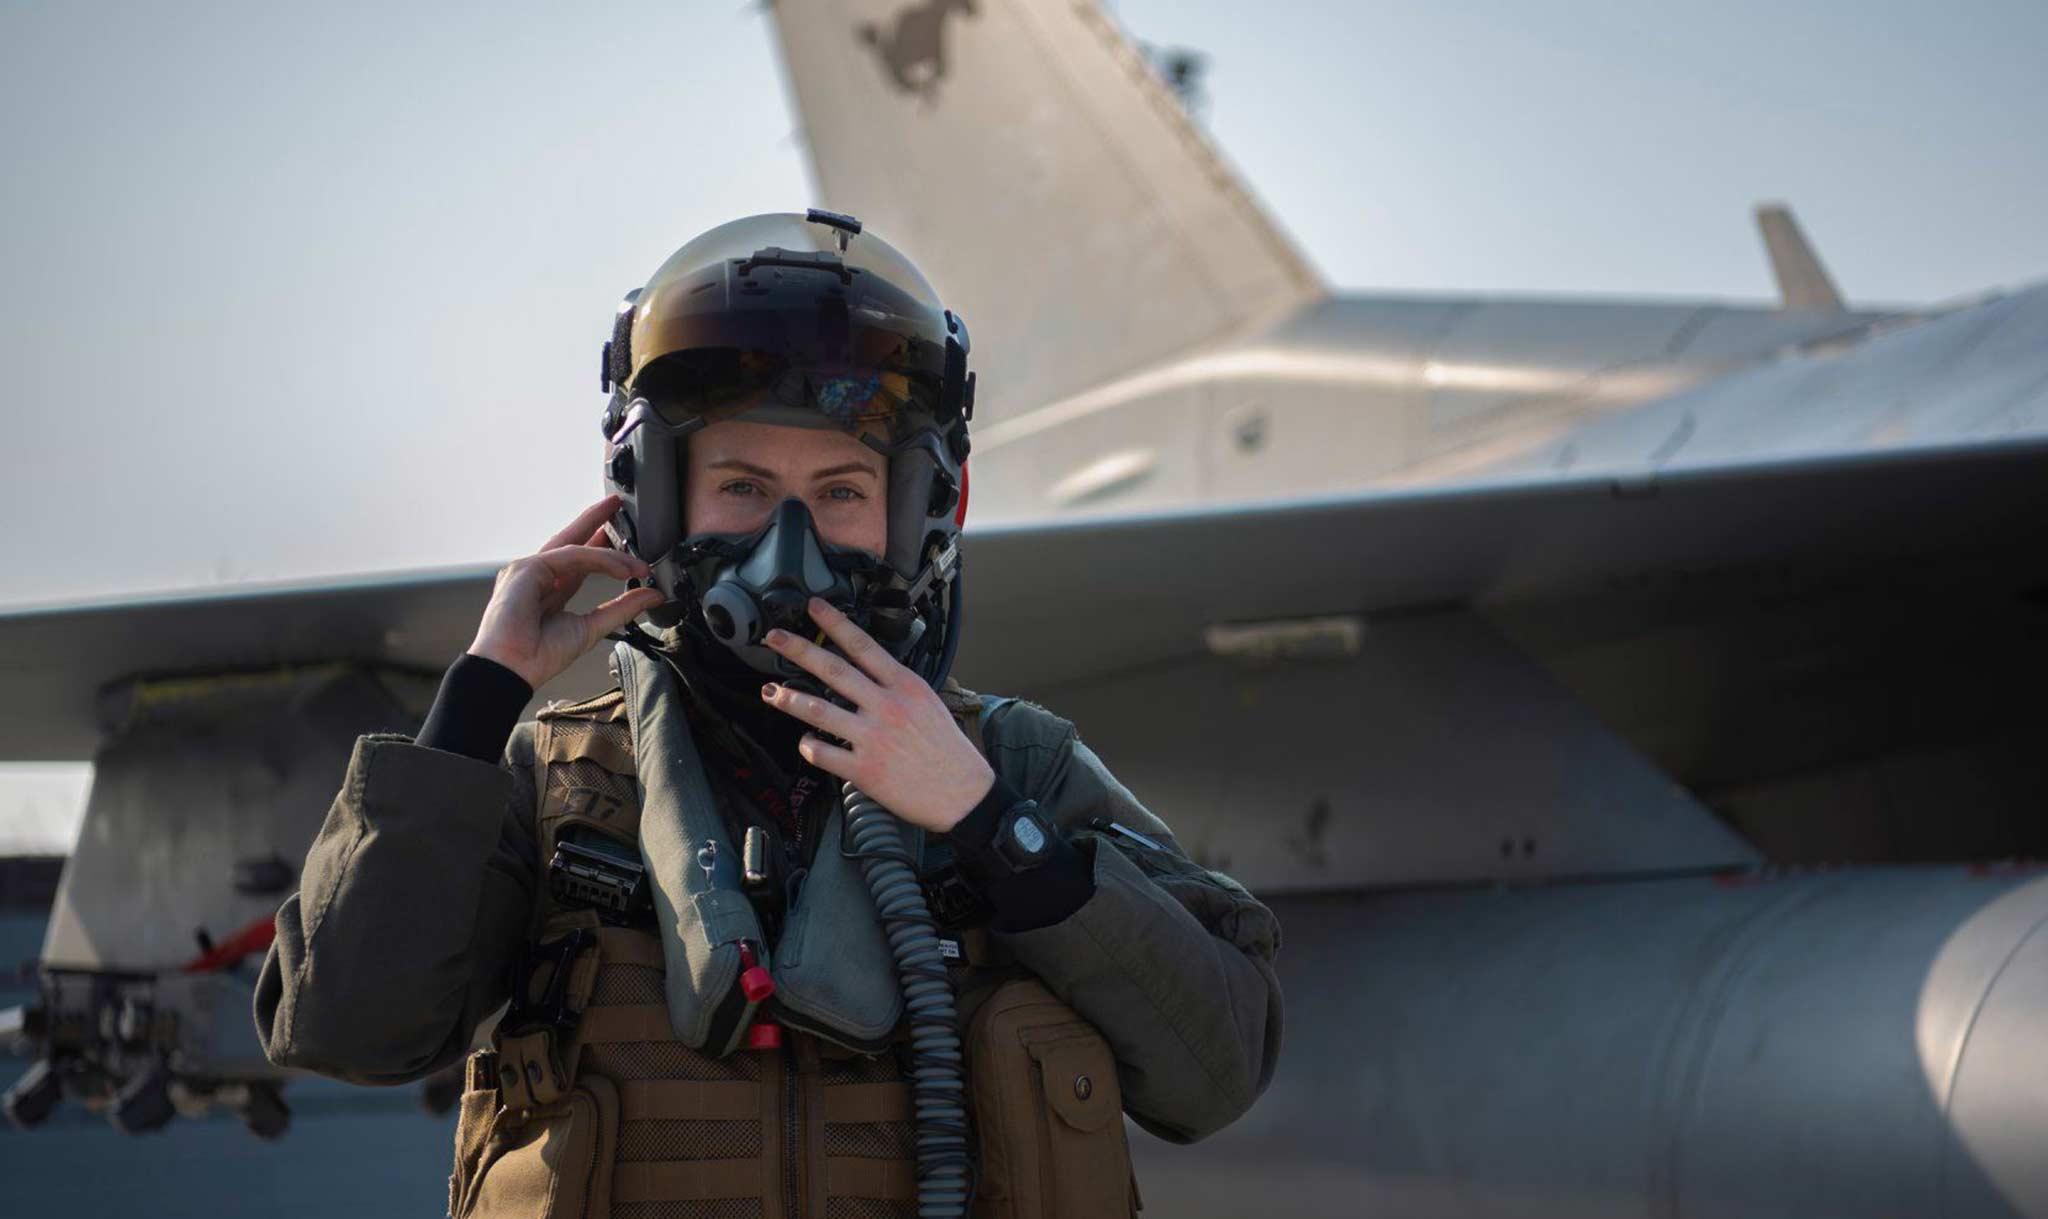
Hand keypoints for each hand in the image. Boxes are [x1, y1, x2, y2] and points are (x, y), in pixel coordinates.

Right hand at [469, 495, 666, 689]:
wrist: (512, 670)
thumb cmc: (539, 655)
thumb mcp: (592, 628)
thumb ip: (622, 609)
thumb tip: (653, 595)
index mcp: (550, 589)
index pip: (580, 561)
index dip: (602, 547)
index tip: (625, 539)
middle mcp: (537, 575)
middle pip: (571, 540)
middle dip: (595, 520)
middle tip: (617, 504)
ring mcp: (529, 569)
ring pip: (577, 548)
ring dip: (611, 552)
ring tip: (639, 563)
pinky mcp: (526, 568)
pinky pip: (571, 556)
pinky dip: (599, 559)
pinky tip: (621, 568)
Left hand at [758, 598, 994, 832]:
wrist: (962, 793)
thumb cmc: (948, 750)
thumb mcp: (929, 703)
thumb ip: (898, 686)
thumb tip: (871, 672)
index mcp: (905, 687)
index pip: (863, 646)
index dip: (835, 624)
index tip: (814, 608)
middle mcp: (886, 707)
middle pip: (834, 670)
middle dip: (800, 650)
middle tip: (774, 638)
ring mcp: (873, 738)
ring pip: (820, 711)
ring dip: (790, 699)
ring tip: (771, 691)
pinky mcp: (864, 769)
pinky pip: (823, 753)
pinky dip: (809, 745)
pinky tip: (805, 740)